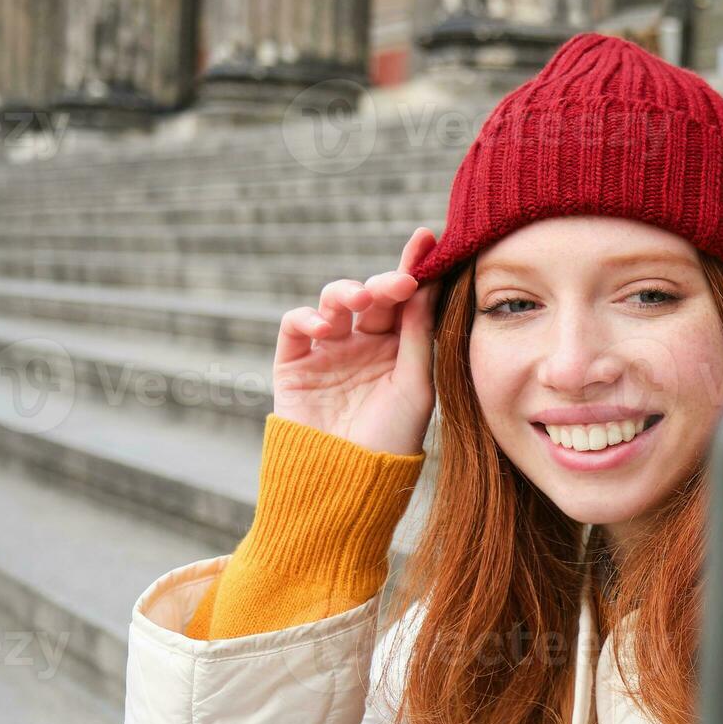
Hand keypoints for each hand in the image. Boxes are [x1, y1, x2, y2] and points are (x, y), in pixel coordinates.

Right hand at [273, 228, 443, 455]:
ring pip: (333, 304)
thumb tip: (428, 280)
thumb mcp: (415, 385)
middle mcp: (364, 346)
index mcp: (399, 350)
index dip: (414, 268)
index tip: (426, 240)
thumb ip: (418, 334)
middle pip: (371, 298)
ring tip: (357, 301)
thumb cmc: (391, 441)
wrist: (345, 484)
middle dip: (383, 283)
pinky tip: (324, 326)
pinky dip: (307, 317)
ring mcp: (328, 353)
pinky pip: (296, 326)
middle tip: (398, 283)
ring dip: (344, 293)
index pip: (406, 301)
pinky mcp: (294, 365)